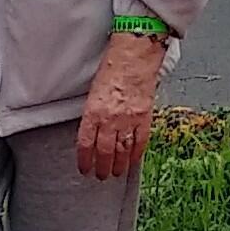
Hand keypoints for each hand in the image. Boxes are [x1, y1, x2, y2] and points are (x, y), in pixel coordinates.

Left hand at [77, 28, 167, 178]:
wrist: (134, 55)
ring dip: (118, 165)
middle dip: (102, 168)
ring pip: (122, 151)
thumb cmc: (112, 67)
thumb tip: (91, 134)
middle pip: (104, 152)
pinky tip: (132, 161)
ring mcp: (129, 119)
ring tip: (116, 172)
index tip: (84, 169)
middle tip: (101, 176)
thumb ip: (92, 114)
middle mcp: (110, 118)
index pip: (85, 144)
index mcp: (93, 111)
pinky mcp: (145, 117)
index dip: (84, 160)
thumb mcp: (93, 91)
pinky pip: (140, 142)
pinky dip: (135, 154)